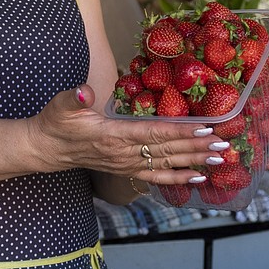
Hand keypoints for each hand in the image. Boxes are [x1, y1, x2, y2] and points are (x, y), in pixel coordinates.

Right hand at [33, 85, 236, 186]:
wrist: (46, 149)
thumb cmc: (55, 123)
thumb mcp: (60, 106)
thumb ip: (73, 98)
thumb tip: (83, 90)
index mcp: (113, 135)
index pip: (153, 133)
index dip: (179, 131)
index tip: (204, 129)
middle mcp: (124, 154)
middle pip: (166, 150)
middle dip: (196, 147)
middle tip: (223, 144)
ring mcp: (126, 165)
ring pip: (165, 164)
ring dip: (193, 162)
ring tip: (218, 158)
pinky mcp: (126, 169)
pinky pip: (156, 176)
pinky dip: (177, 178)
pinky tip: (198, 178)